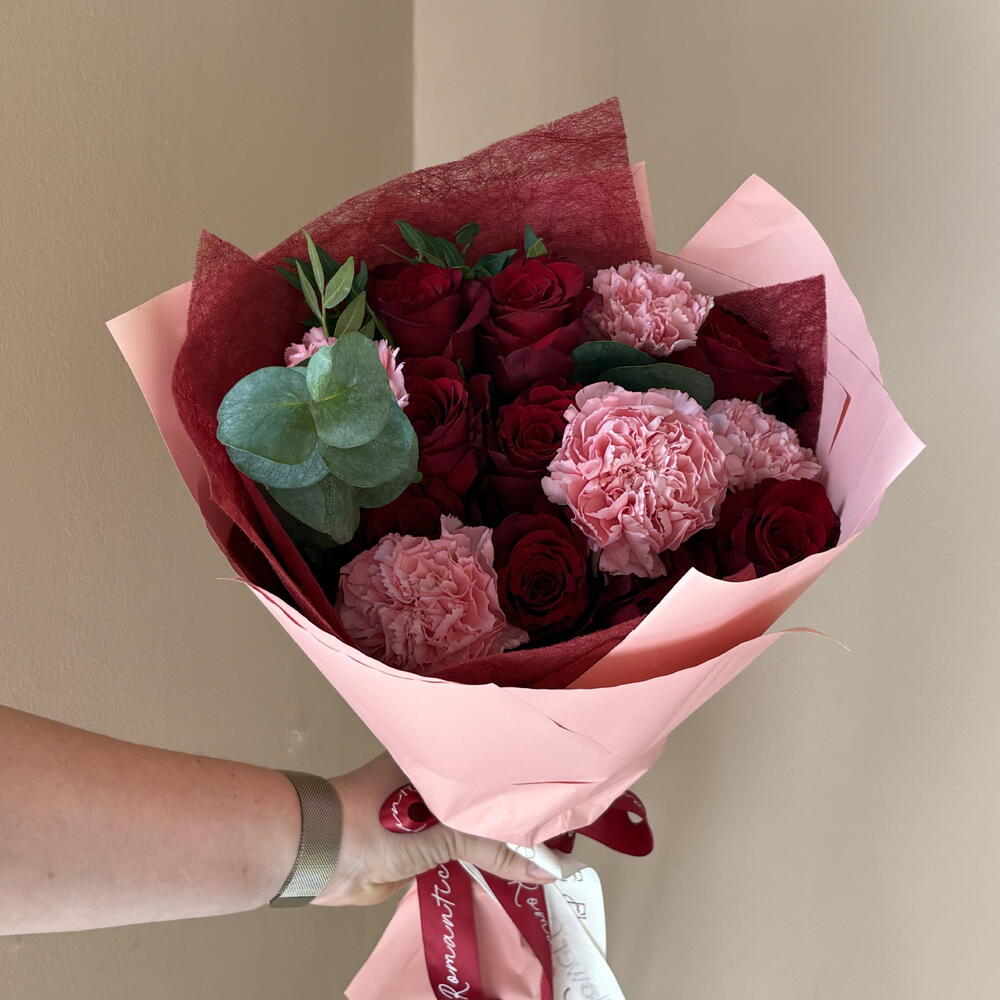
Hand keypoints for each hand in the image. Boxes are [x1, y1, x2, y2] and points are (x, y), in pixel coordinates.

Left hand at [314, 754, 554, 905]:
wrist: (316, 859)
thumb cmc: (369, 823)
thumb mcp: (438, 831)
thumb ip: (489, 847)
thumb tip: (541, 866)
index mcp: (437, 760)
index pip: (490, 766)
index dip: (522, 779)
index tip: (561, 789)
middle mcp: (434, 783)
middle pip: (485, 798)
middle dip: (516, 813)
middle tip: (562, 823)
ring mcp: (427, 816)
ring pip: (475, 827)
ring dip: (501, 841)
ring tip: (547, 847)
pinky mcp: (421, 848)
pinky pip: (461, 854)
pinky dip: (483, 862)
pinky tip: (513, 868)